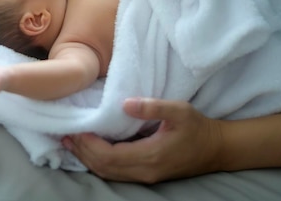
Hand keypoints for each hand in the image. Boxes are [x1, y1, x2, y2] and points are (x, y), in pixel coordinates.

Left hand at [61, 98, 223, 182]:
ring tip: (70, 142)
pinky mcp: (146, 175)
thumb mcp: (179, 111)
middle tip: (64, 134)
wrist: (216, 149)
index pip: (108, 155)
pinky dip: (98, 162)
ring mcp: (145, 176)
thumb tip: (125, 103)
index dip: (88, 144)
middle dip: (82, 151)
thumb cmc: (198, 128)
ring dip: (87, 158)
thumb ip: (153, 106)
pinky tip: (90, 151)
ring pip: (107, 173)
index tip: (74, 128)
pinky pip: (115, 172)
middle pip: (103, 167)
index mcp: (150, 156)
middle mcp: (144, 171)